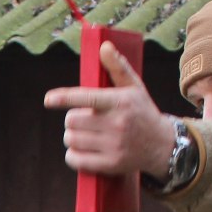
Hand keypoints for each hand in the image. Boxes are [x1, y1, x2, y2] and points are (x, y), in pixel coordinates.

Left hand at [42, 43, 176, 178]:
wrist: (162, 145)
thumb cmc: (142, 112)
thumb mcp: (135, 88)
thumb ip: (118, 67)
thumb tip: (104, 46)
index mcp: (120, 102)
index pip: (87, 98)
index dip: (65, 98)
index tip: (48, 99)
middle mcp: (117, 124)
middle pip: (72, 120)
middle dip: (72, 119)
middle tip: (82, 120)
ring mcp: (114, 146)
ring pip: (71, 139)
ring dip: (71, 137)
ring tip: (84, 134)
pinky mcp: (110, 164)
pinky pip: (75, 160)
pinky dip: (73, 155)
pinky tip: (82, 150)